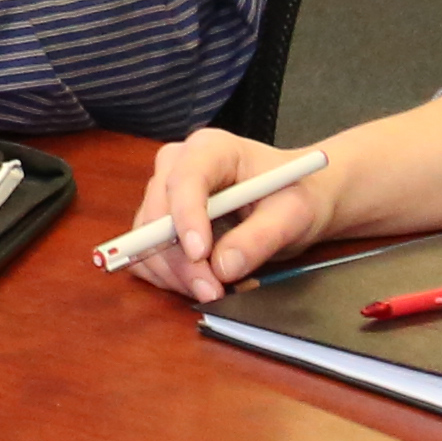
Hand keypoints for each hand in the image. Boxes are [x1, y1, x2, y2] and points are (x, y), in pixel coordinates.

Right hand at [127, 127, 341, 299]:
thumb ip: (260, 237)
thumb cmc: (294, 196)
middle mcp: (177, 167)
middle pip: (157, 216)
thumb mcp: (293, 214)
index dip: (186, 217)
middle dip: (182, 260)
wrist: (292, 202)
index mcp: (210, 149)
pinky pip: (148, 259)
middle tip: (212, 291)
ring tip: (221, 288)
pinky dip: (174, 280)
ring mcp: (163, 196)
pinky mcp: (159, 225)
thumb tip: (223, 267)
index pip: (184, 179)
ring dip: (179, 276)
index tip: (200, 254)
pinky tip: (207, 281)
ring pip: (147, 243)